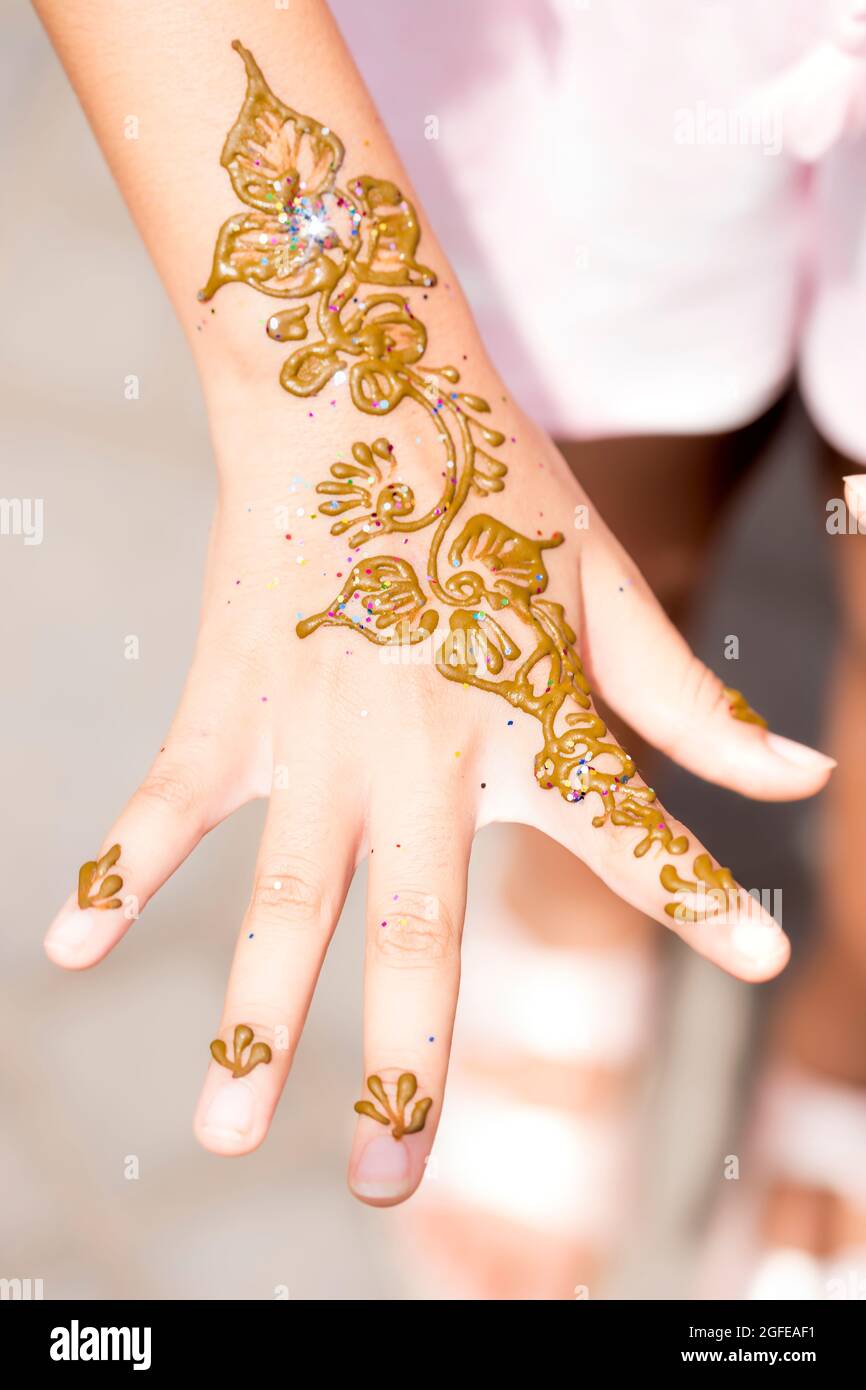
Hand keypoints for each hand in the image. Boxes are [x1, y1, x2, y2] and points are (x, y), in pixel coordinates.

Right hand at [45, 377, 832, 1203]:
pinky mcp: (233, 700)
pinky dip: (117, 873)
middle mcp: (425, 748)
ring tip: (222, 1131)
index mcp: (529, 714)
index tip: (764, 957)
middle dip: (407, 1063)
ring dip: (252, 1017)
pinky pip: (168, 804)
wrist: (354, 383)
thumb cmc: (487, 486)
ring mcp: (316, 732)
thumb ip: (689, 698)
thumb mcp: (603, 582)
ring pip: (285, 897)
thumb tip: (803, 775)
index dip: (699, 896)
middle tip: (387, 1183)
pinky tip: (64, 952)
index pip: (629, 830)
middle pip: (419, 928)